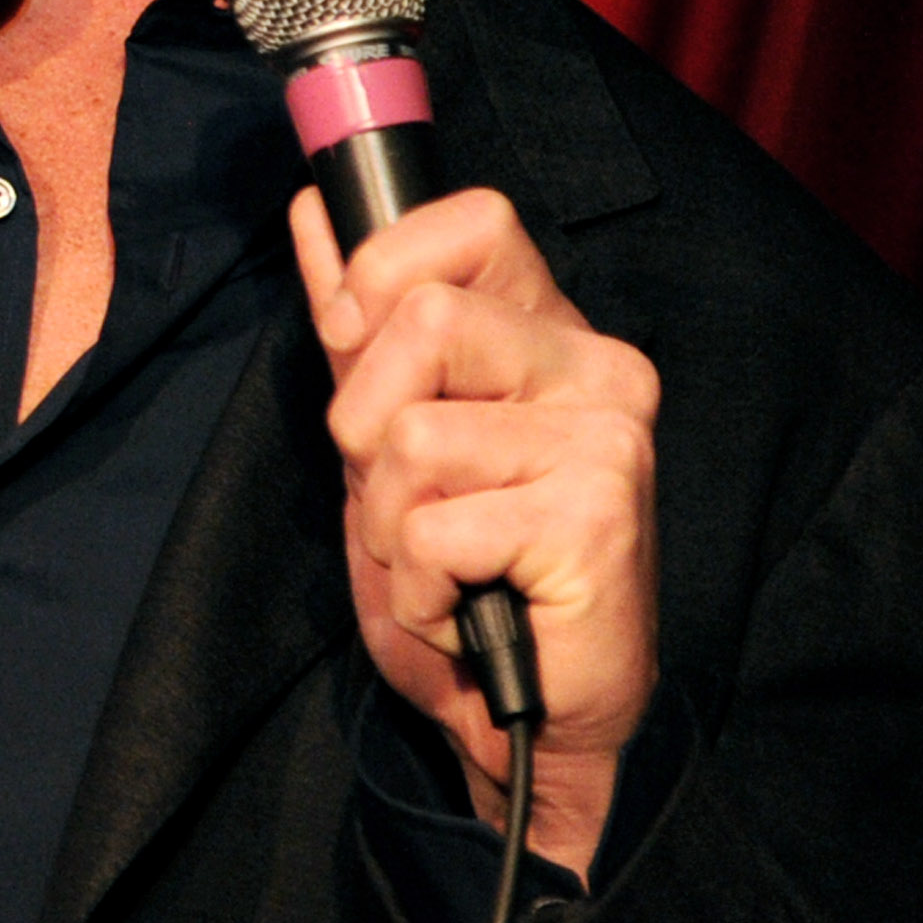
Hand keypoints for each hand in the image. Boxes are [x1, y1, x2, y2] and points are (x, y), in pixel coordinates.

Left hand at [293, 185, 659, 882]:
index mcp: (550, 331)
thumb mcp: (385, 434)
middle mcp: (598, 368)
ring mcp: (608, 440)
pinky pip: (434, 528)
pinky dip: (422, 587)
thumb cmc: (466, 571)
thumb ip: (358, 325)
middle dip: (363, 429)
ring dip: (391, 526)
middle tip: (407, 501)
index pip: (475, 221)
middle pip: (420, 318)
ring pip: (410, 435)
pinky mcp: (598, 518)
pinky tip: (471, 607)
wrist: (524, 711)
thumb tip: (314, 211)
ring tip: (445, 563)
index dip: (384, 273)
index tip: (356, 345)